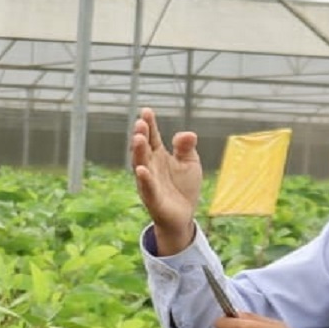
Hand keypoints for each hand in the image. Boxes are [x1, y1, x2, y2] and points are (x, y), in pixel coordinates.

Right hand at [130, 106, 202, 253]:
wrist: (183, 216)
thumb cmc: (184, 187)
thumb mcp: (190, 163)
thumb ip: (186, 148)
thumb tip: (188, 134)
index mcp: (158, 155)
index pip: (152, 137)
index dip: (149, 124)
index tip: (146, 111)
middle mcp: (150, 166)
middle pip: (143, 149)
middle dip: (141, 136)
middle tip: (140, 123)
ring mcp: (149, 182)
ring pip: (141, 165)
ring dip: (138, 153)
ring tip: (138, 139)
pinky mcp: (153, 198)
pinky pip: (147, 188)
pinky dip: (144, 179)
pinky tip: (141, 170)